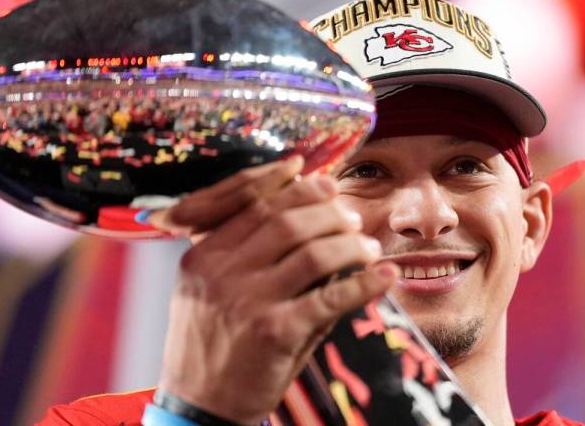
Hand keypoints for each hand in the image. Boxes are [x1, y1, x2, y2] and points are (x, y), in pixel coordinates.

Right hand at [150, 157, 399, 424]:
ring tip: (368, 246)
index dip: (294, 187)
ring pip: (313, 252)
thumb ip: (249, 254)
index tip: (324, 180)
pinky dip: (365, 283)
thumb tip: (311, 213)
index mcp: (203, 255)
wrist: (201, 406)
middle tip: (352, 216)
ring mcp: (246, 301)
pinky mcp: (274, 332)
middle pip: (286, 219)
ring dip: (350, 244)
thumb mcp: (211, 290)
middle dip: (328, 212)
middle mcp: (220, 271)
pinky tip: (383, 276)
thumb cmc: (213, 344)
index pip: (254, 203)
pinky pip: (331, 297)